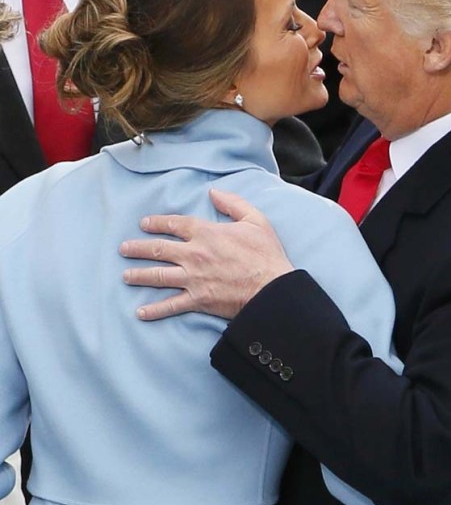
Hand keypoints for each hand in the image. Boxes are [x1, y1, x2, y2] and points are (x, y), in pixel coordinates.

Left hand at [119, 189, 293, 319]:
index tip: (144, 223)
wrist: (272, 288)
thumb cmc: (266, 254)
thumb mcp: (255, 220)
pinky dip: (154, 310)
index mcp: (206, 233)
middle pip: (158, 249)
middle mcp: (194, 254)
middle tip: (124, 249)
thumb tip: (214, 192)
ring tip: (125, 275)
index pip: (174, 224)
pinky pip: (171, 305)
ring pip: (158, 276)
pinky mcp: (198, 299)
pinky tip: (140, 312)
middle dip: (138, 248)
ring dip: (139, 275)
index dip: (157, 223)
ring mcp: (193, 278)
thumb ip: (233, 203)